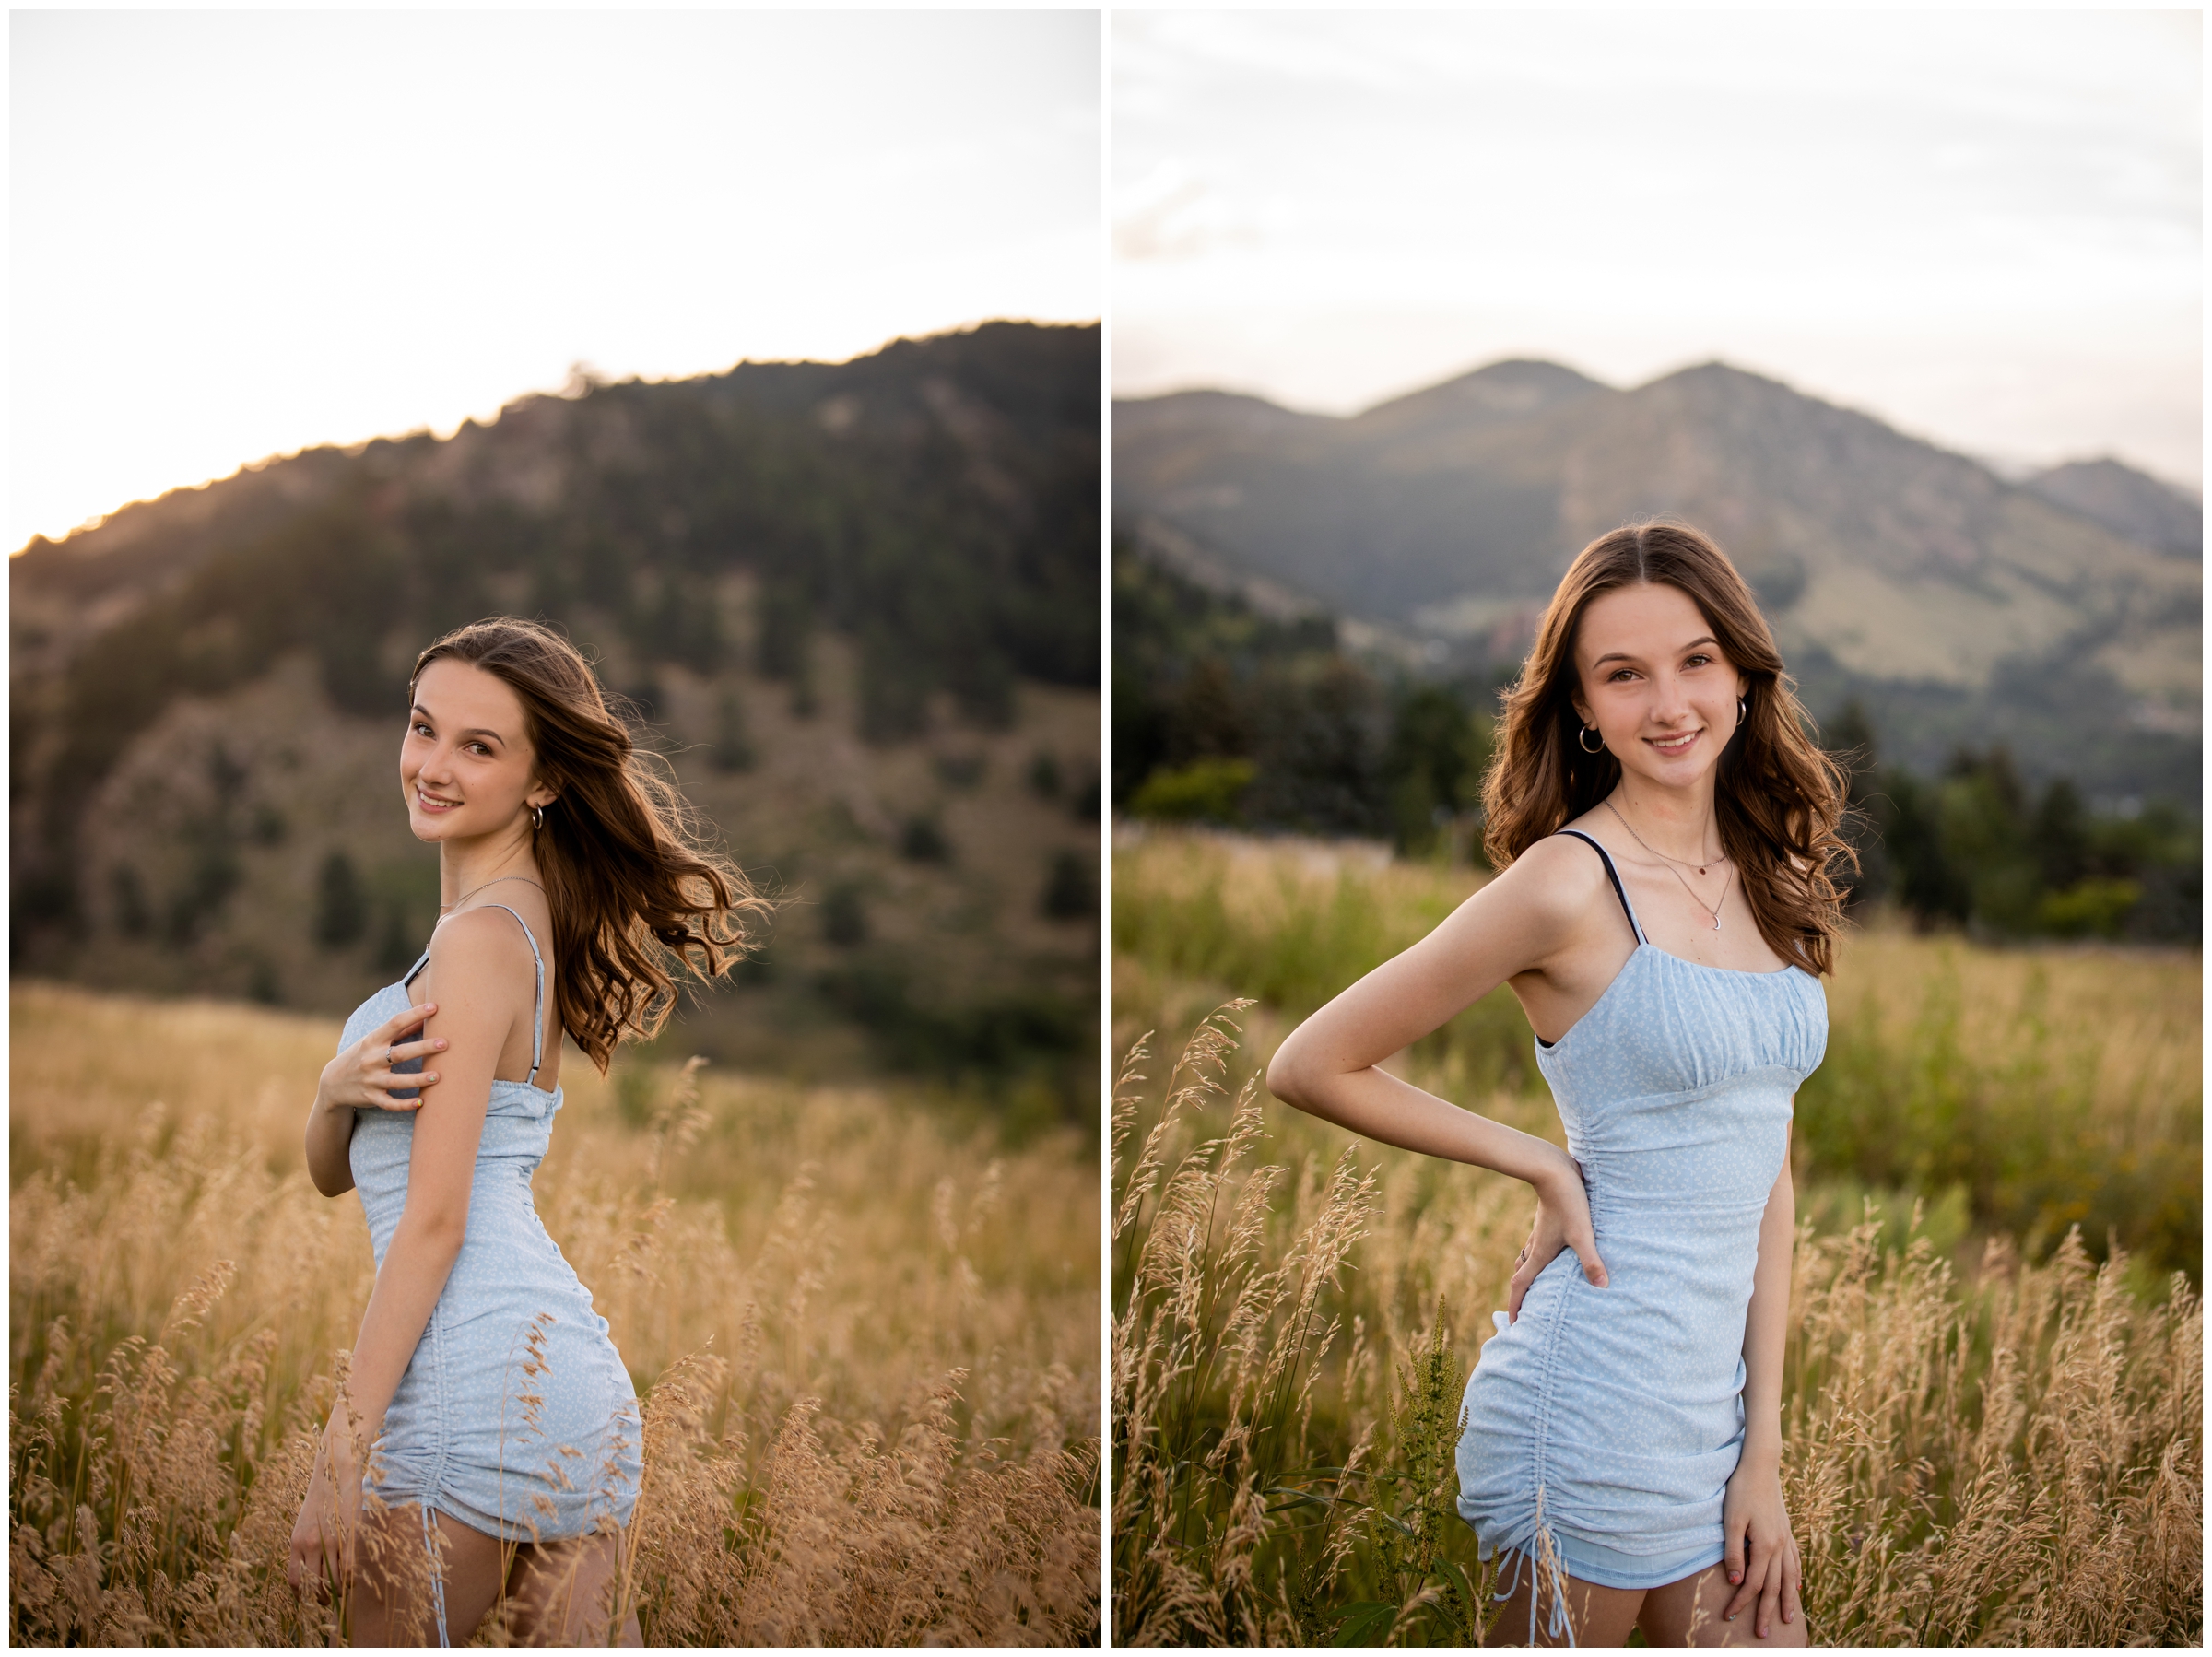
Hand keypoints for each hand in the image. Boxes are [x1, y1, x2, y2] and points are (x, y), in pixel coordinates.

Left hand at [288, 1416, 362, 1597]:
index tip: (308, 1599)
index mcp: (296, 1541)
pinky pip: (347, 1568)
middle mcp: (309, 1544)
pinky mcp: (347, 1535)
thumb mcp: (307, 1519)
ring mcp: (329, 1541)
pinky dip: (349, 1579)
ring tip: (342, 1592)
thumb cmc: (324, 1493)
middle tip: (328, 1602)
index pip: (294, 1578)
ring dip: (337, 1591)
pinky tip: (352, 1580)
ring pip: (331, 1579)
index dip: (301, 1594)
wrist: (335, 1469)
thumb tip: (313, 1562)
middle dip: (320, 1598)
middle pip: (313, 1584)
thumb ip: (307, 1540)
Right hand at [318, 1002, 444, 1114]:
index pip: (395, 1023)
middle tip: (444, 1043)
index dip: (414, 1014)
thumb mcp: (374, 1040)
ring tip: (438, 1076)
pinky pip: (390, 1103)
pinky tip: (421, 1103)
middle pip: (400, 1053)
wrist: (332, 1083)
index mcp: (373, 1041)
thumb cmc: (361, 1055)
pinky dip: (404, 1105)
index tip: (434, 1007)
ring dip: (418, 1079)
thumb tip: (425, 1015)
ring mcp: (371, 1080)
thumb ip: (399, 1031)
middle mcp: (371, 1060)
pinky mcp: (372, 1098)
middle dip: (422, 1048)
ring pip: (397, 1081)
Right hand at [1506, 1151, 1607, 1322]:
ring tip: (1540, 1287)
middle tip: (1526, 1310)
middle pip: (1523, 1274)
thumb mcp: (1583, 1233)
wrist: (1553, 1169)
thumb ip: (1591, 1261)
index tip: (1512, 1324)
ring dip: (1532, 1275)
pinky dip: (1542, 1257)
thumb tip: (1602, 1287)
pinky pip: (1539, 1244)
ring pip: (1530, 1259)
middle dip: (1522, 1294)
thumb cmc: (1568, 1202)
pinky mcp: (1549, 1221)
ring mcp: (1541, 1232)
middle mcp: (1537, 1245)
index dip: (1516, 1306)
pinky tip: (1556, 1254)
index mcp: (1540, 1253)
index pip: (1522, 1285)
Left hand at [1719, 1452, 1801, 1637]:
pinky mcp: (1787, 1530)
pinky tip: (1797, 1586)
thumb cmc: (1740, 1491)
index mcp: (1765, 1546)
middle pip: (1775, 1587)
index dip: (1742, 1602)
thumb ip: (1735, 1552)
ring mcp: (1786, 1538)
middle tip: (1763, 1634)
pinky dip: (1796, 1577)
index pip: (1754, 1584)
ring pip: (1790, 1577)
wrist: (1760, 1466)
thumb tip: (1738, 1583)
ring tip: (1789, 1619)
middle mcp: (1780, 1546)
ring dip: (1788, 1600)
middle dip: (1768, 1612)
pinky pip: (1795, 1560)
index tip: (1730, 1616)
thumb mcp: (1731, 1521)